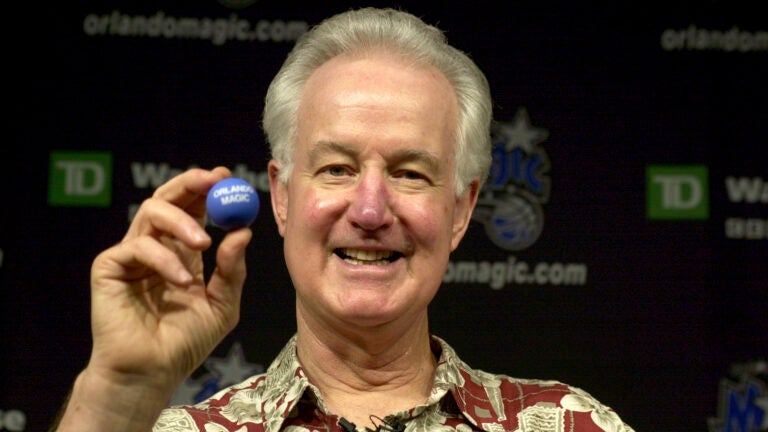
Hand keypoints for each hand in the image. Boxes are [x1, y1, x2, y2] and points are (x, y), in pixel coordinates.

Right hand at [55, 167, 251, 430]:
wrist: (152, 373)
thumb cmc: (186, 342)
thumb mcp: (222, 304)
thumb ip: (232, 269)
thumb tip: (243, 232)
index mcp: (182, 252)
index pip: (192, 208)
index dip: (207, 189)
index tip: (228, 177)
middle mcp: (156, 247)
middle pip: (167, 199)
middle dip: (191, 184)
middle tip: (215, 181)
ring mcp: (131, 255)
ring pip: (151, 212)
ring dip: (183, 222)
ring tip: (204, 244)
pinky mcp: (110, 268)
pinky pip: (138, 246)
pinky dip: (165, 259)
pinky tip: (182, 283)